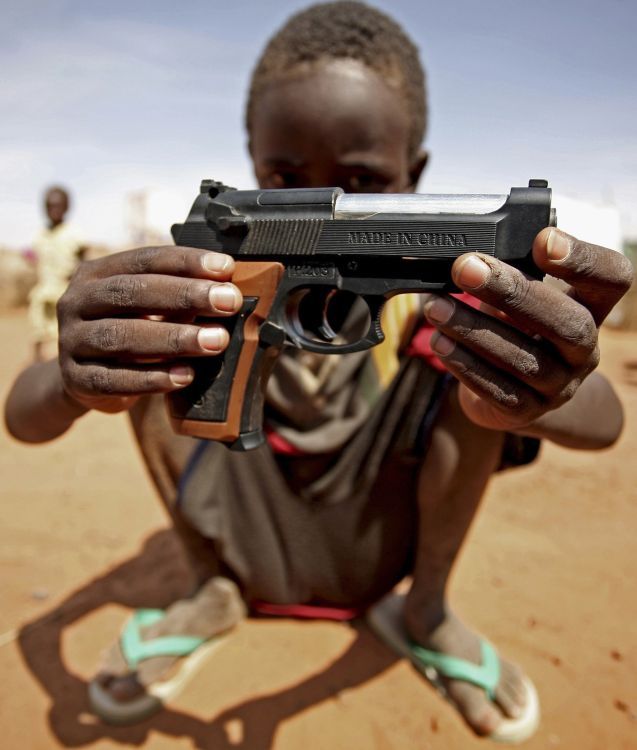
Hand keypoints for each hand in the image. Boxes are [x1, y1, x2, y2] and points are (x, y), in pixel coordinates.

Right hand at [57, 246, 242, 412]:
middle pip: (131, 293)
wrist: (87, 382)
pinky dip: (152, 379)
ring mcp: (71, 341)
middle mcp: (76, 302)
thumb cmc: (131, 334)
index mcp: (96, 274)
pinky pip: (114, 379)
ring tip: (216, 341)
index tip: (226, 267)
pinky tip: (186, 377)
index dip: (186, 261)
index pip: (144, 260)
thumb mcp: (149, 311)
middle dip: (185, 296)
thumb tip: (230, 291)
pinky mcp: (76, 379)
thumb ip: (180, 299)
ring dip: (174, 338)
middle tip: (228, 302)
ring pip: (121, 336)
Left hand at [423, 228, 633, 430]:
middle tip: (466, 269)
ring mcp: (559, 386)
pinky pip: (497, 389)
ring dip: (474, 328)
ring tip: (436, 307)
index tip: (543, 240)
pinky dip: (464, 363)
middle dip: (512, 292)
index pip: (612, 278)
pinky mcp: (526, 411)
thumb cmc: (516, 328)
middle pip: (567, 323)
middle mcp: (584, 350)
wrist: (515, 392)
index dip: (584, 259)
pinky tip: (439, 342)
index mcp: (590, 308)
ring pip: (524, 359)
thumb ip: (511, 274)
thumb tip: (468, 259)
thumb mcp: (523, 297)